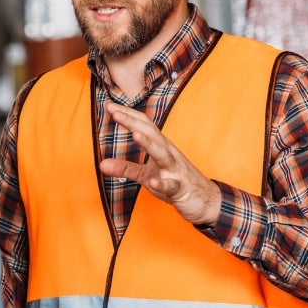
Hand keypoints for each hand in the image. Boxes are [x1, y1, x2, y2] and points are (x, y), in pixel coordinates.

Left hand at [99, 103, 221, 225]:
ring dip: (149, 144)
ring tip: (135, 135)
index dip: (128, 115)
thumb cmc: (176, 182)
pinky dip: (163, 183)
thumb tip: (101, 164)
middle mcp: (169, 154)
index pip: (144, 126)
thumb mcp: (146, 174)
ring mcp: (176, 171)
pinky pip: (172, 186)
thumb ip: (125, 168)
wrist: (206, 201)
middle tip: (114, 112)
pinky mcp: (181, 189)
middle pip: (151, 134)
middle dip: (133, 123)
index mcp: (161, 147)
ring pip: (163, 155)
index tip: (109, 106)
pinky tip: (153, 183)